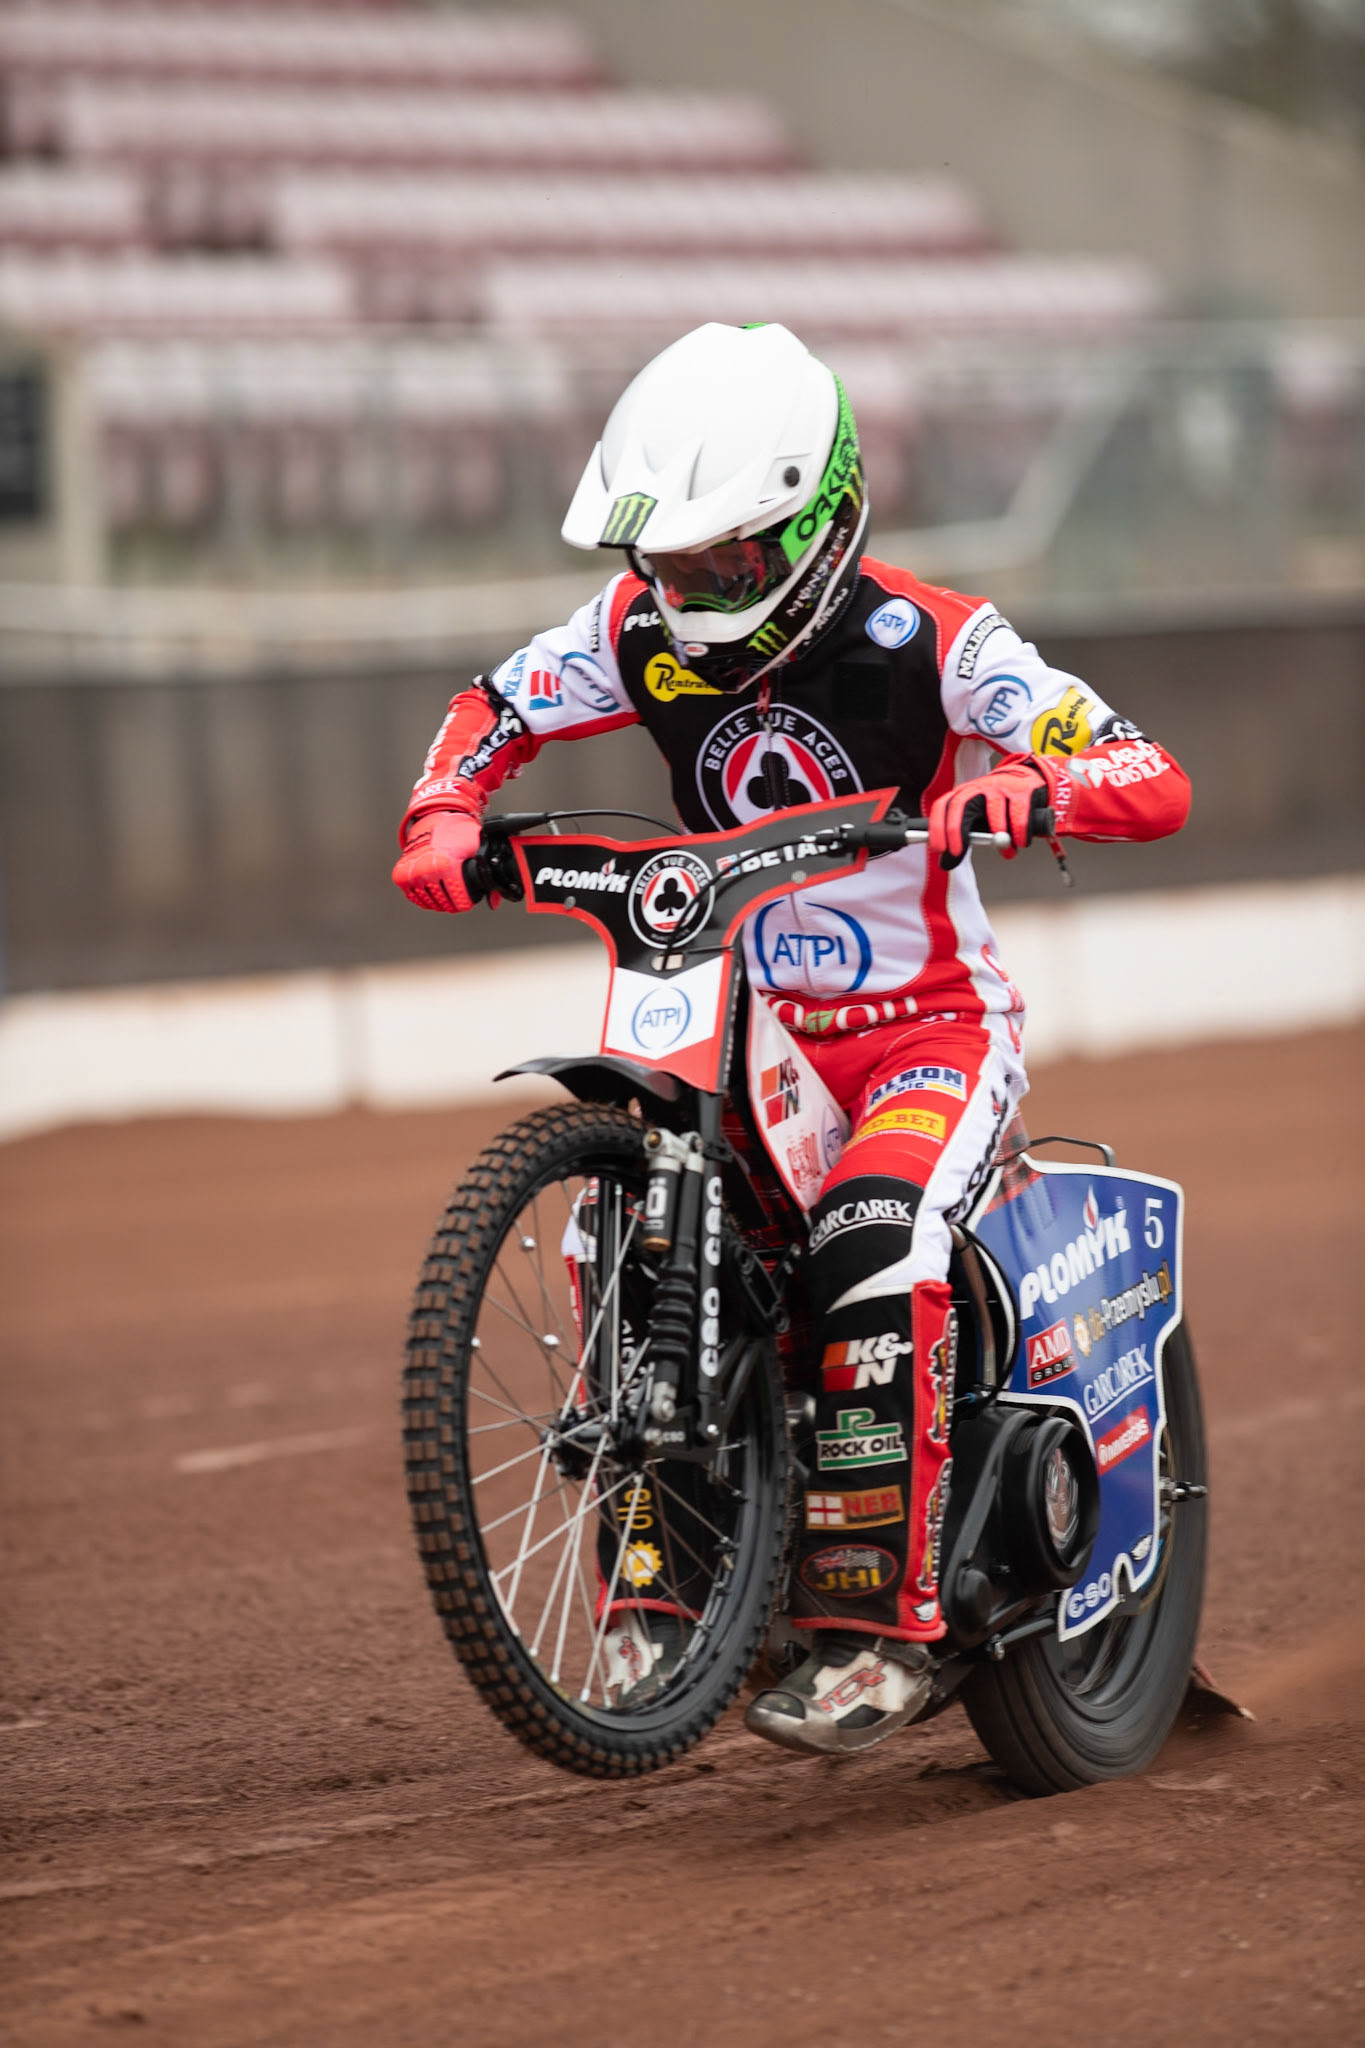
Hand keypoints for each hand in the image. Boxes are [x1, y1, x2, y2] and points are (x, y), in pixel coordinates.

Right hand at [392, 809, 483, 912]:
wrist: (433, 818)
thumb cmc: (458, 832)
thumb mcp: (478, 847)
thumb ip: (487, 875)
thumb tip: (494, 902)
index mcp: (447, 865)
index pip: (459, 901)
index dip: (465, 902)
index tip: (467, 899)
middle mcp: (427, 870)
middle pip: (443, 903)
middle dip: (452, 903)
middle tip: (456, 898)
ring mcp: (412, 872)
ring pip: (428, 901)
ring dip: (438, 902)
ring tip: (445, 896)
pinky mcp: (401, 873)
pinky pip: (413, 896)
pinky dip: (422, 897)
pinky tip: (431, 893)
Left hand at [930, 757, 1057, 870]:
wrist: (1026, 780)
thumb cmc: (997, 806)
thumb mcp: (978, 817)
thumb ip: (964, 838)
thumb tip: (946, 864)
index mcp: (964, 794)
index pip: (943, 807)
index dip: (937, 828)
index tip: (938, 849)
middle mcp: (979, 787)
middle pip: (960, 805)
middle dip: (955, 830)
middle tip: (956, 852)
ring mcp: (1001, 786)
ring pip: (994, 810)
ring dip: (998, 836)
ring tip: (1007, 852)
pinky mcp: (1023, 790)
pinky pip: (1019, 814)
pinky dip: (1020, 832)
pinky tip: (1022, 842)